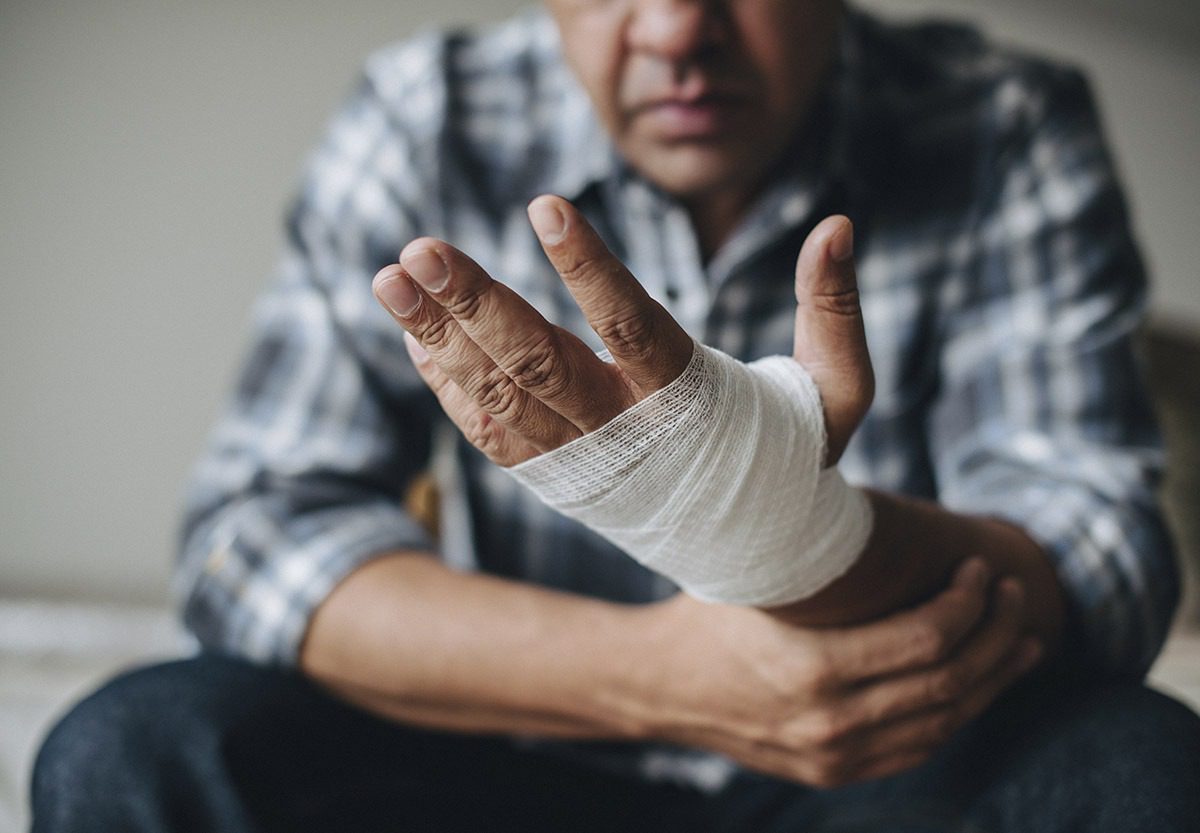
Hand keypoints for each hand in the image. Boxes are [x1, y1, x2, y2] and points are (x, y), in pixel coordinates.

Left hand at [372, 194, 872, 465]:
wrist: (755, 550)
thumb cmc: (796, 453)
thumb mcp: (839, 391)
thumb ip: (833, 310)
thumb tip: (839, 223)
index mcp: (694, 403)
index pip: (635, 326)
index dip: (589, 269)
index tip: (544, 208)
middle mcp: (628, 433)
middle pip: (541, 364)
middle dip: (477, 306)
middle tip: (421, 250)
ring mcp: (584, 461)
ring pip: (501, 397)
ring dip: (441, 339)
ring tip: (391, 279)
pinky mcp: (558, 478)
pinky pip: (492, 436)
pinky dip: (450, 389)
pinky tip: (415, 338)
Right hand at [640, 559, 1042, 786]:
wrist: (658, 687)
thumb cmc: (707, 614)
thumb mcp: (755, 573)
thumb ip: (818, 550)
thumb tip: (881, 500)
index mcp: (813, 668)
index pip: (927, 641)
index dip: (969, 604)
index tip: (980, 569)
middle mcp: (831, 723)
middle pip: (950, 684)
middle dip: (997, 636)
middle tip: (1014, 595)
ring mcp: (834, 756)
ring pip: (945, 722)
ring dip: (993, 678)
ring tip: (1022, 641)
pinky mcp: (834, 771)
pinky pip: (918, 747)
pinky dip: (957, 712)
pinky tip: (978, 682)